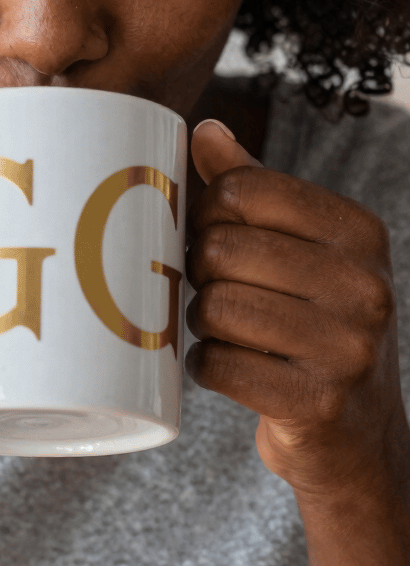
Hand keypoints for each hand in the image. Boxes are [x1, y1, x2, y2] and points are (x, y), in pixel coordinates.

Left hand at [186, 119, 409, 500]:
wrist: (359, 434)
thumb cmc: (315, 321)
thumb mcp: (301, 248)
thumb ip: (254, 186)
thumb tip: (207, 130)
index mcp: (360, 232)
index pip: (245, 189)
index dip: (208, 211)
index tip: (211, 233)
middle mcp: (365, 285)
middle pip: (221, 248)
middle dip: (201, 271)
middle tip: (213, 287)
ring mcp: (348, 348)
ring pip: (215, 307)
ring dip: (201, 320)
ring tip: (222, 326)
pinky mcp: (317, 404)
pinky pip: (218, 365)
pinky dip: (206, 365)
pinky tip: (227, 364)